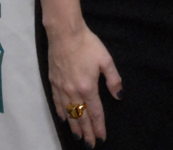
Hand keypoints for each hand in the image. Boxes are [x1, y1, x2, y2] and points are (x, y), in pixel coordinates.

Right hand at [46, 22, 121, 146]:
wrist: (65, 33)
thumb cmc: (88, 44)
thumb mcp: (106, 60)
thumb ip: (113, 79)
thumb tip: (119, 95)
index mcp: (88, 88)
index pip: (95, 112)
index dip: (99, 126)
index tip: (102, 137)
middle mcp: (73, 92)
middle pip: (81, 117)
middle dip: (87, 132)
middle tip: (90, 144)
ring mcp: (61, 88)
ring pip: (69, 113)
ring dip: (74, 126)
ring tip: (79, 137)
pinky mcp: (53, 83)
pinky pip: (57, 103)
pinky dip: (61, 113)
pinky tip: (64, 119)